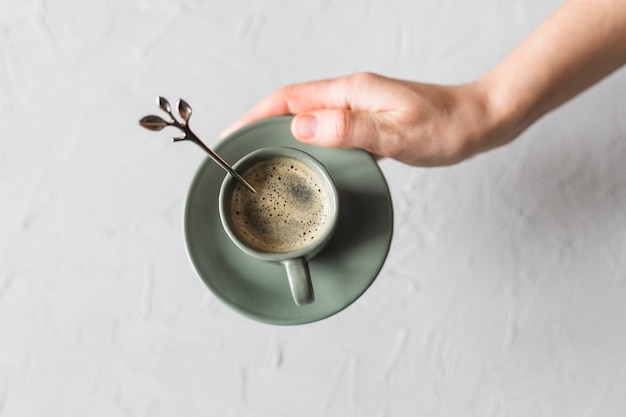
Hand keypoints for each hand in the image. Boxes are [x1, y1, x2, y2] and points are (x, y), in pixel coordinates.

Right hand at [222, 73, 509, 166]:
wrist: (478, 121)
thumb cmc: (447, 127)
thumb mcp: (399, 133)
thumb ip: (351, 130)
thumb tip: (303, 127)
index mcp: (352, 92)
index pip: (289, 99)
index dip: (256, 114)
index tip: (234, 133)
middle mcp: (351, 96)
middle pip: (292, 105)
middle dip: (260, 123)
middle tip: (239, 150)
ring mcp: (358, 107)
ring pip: (308, 118)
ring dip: (281, 132)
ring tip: (262, 156)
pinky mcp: (368, 121)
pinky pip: (327, 129)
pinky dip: (307, 141)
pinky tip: (304, 158)